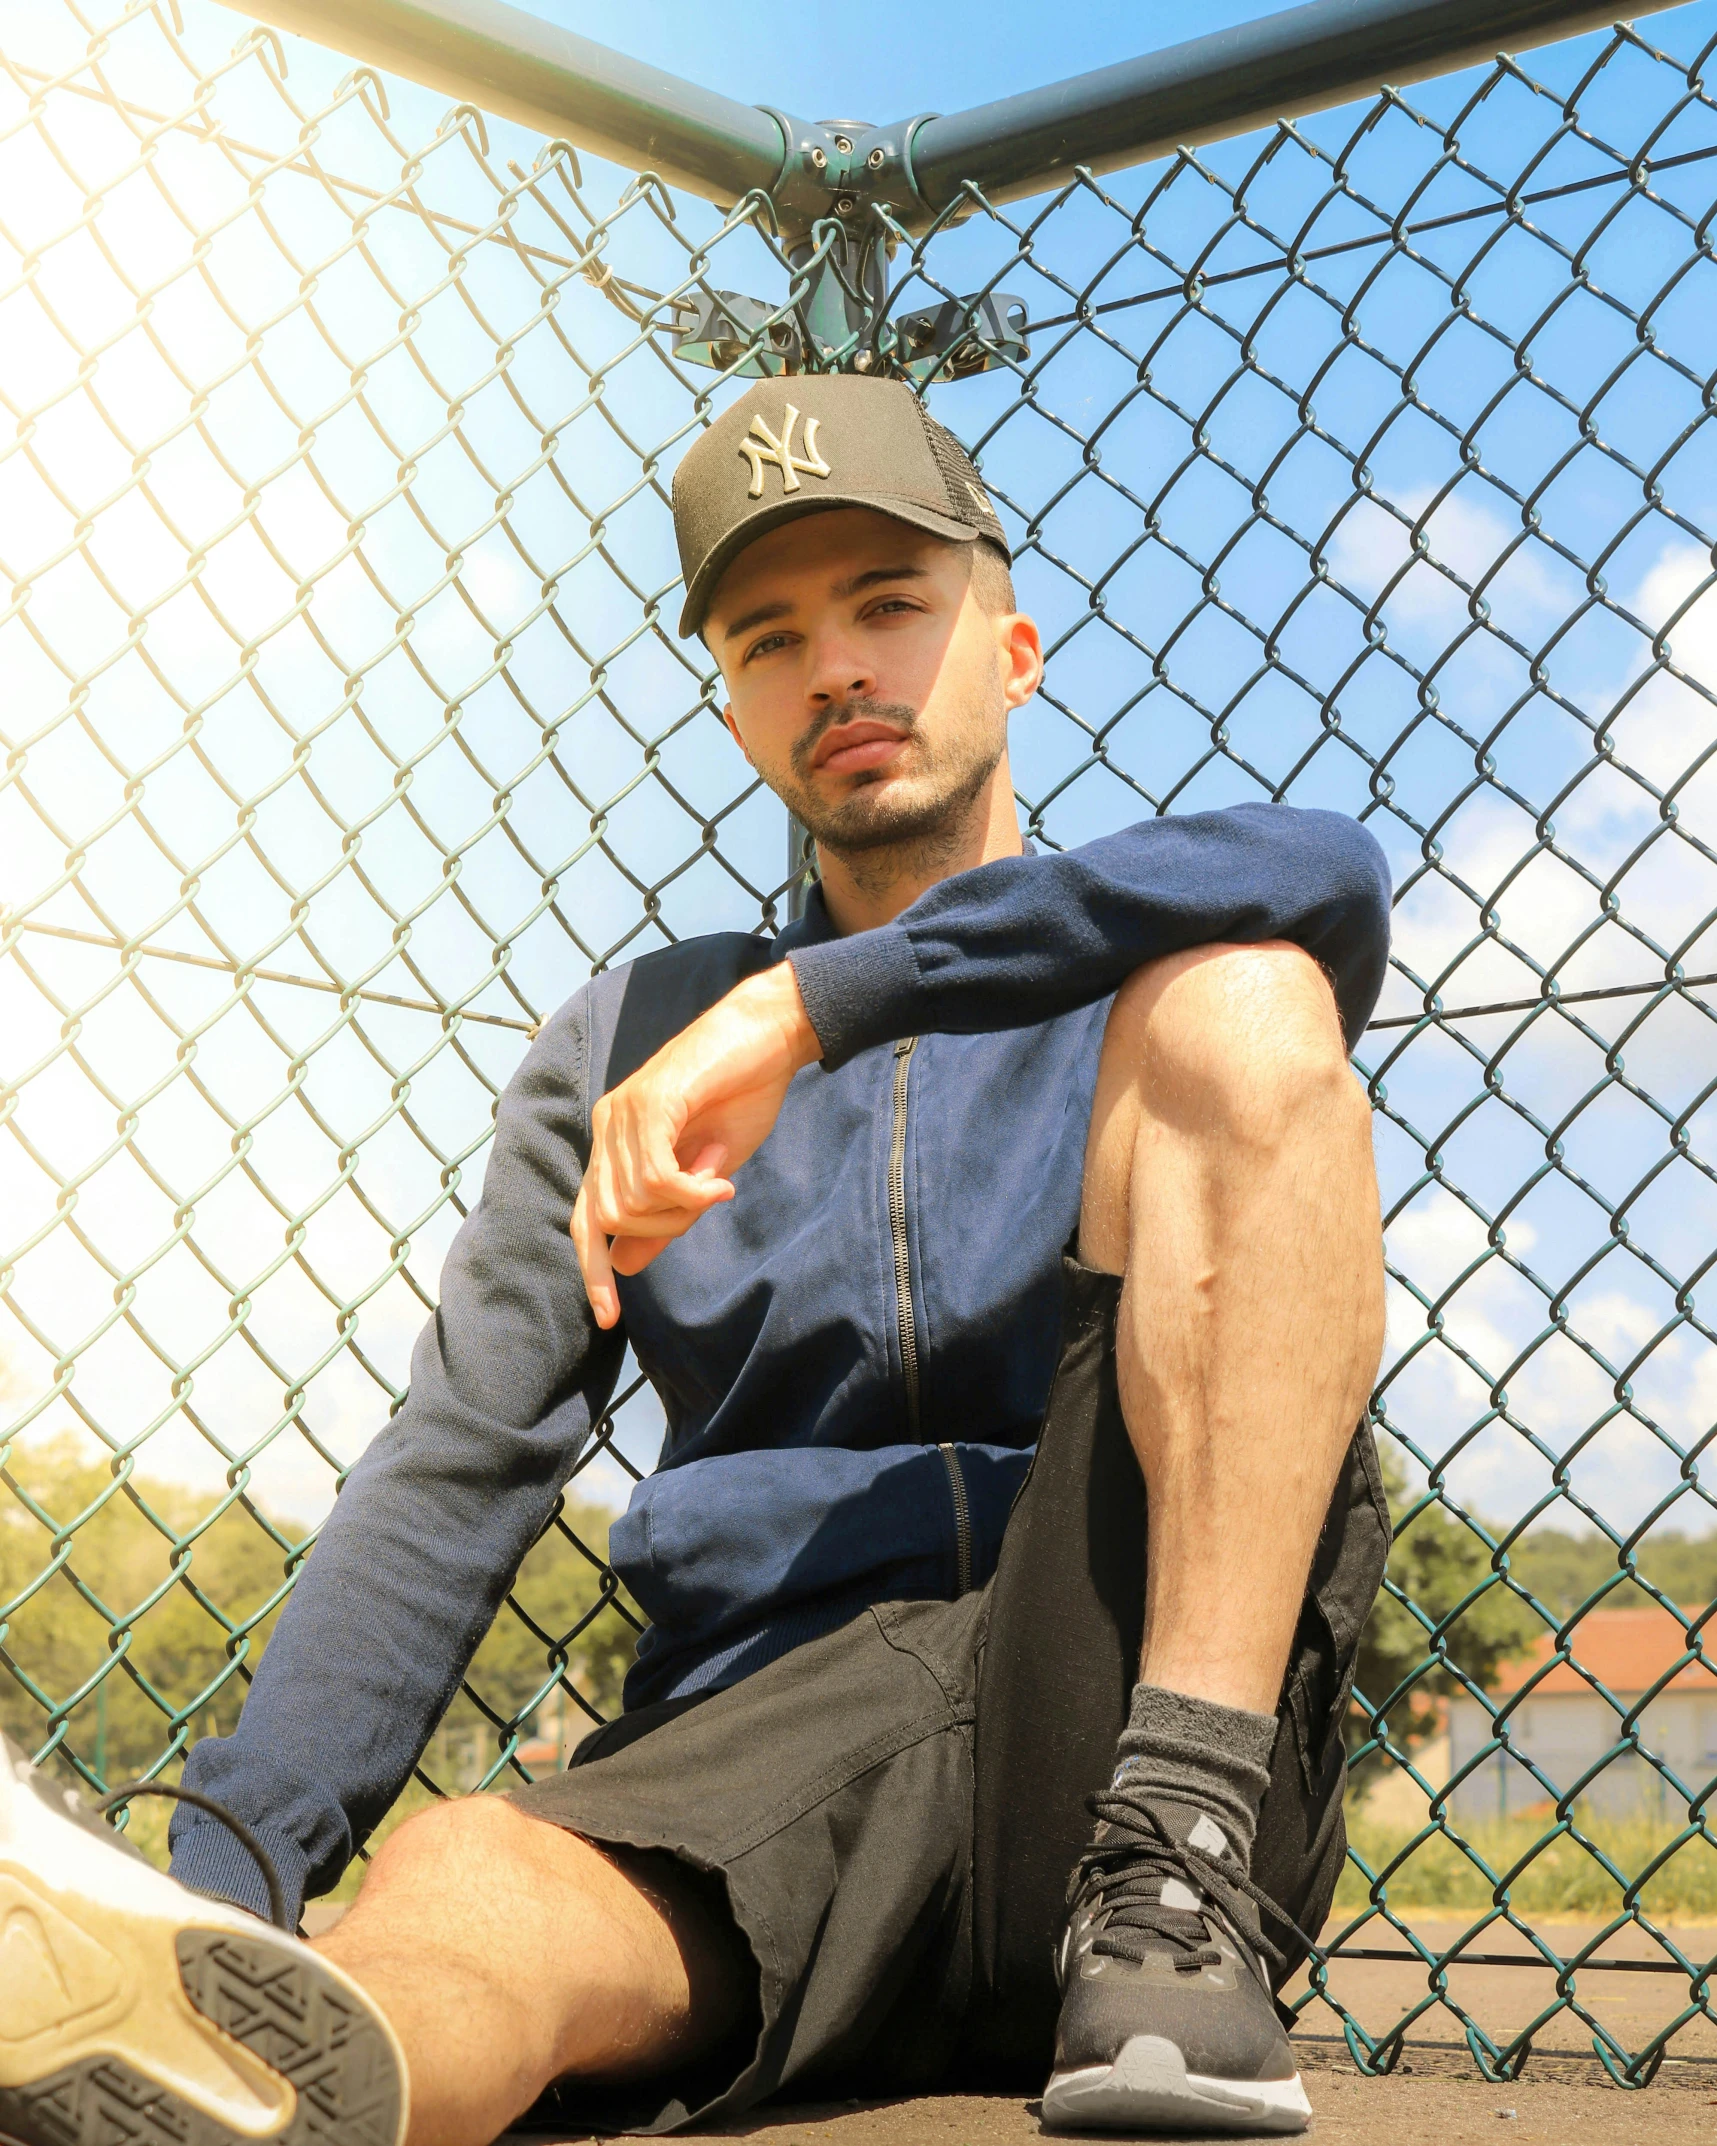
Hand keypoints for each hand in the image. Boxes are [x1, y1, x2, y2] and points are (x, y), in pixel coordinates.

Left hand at [570, 961, 821, 1328]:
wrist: (770, 1034)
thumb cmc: (744, 1095)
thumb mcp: (704, 1171)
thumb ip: (664, 1213)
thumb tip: (624, 1265)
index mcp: (615, 1140)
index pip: (585, 1219)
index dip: (592, 1270)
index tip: (609, 1318)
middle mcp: (608, 1124)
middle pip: (608, 1219)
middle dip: (661, 1230)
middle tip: (707, 1202)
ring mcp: (624, 1111)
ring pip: (630, 1202)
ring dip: (682, 1207)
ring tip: (718, 1177)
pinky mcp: (650, 1101)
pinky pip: (655, 1177)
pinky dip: (693, 1190)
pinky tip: (721, 1176)